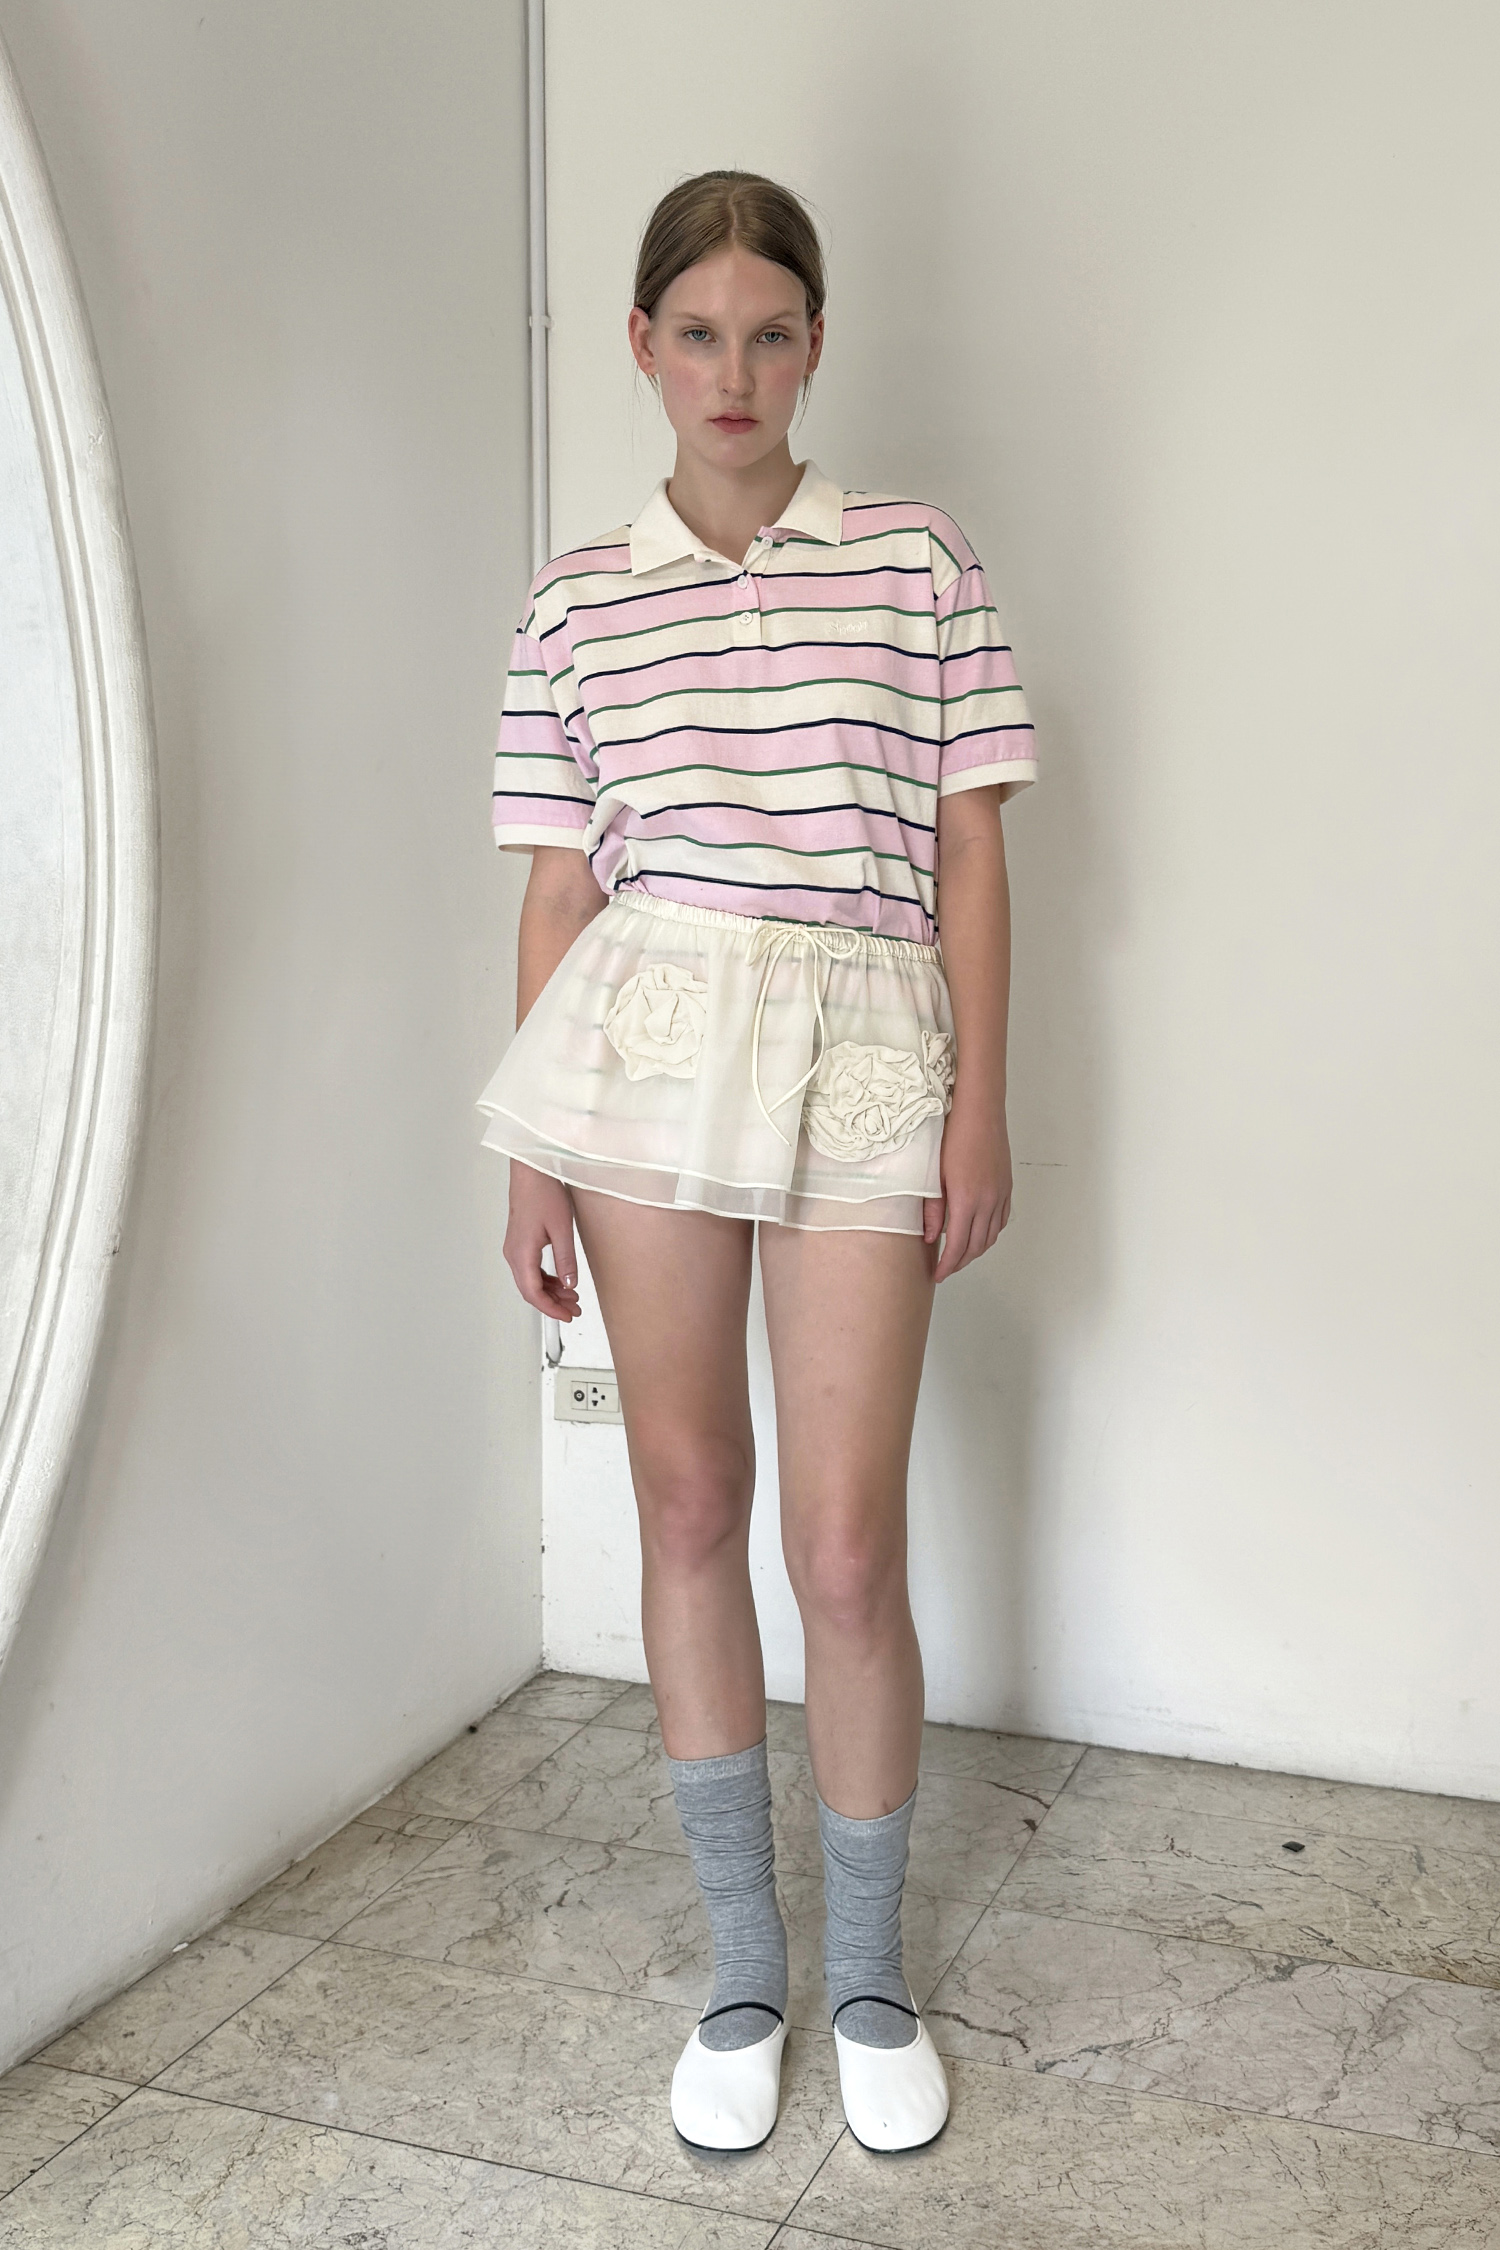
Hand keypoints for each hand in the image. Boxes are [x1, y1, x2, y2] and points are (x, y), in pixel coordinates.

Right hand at [503, 1163, 582, 1319]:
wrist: (531, 1170)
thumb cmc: (543, 1192)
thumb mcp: (562, 1229)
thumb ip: (566, 1260)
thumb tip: (570, 1284)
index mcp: (521, 1253)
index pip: (533, 1293)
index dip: (550, 1309)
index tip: (566, 1316)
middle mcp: (513, 1253)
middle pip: (530, 1290)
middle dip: (552, 1303)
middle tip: (573, 1310)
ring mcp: (514, 1248)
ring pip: (530, 1281)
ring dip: (550, 1291)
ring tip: (572, 1297)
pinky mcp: (520, 1242)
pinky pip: (530, 1269)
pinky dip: (545, 1279)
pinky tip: (561, 1281)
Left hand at [922, 1098, 1012, 1281]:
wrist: (979, 1111)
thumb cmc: (953, 1135)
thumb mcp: (934, 1174)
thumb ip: (933, 1209)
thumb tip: (929, 1237)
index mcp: (966, 1200)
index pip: (957, 1245)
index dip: (947, 1265)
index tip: (938, 1274)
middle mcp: (988, 1201)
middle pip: (976, 1246)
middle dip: (961, 1262)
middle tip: (946, 1269)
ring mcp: (1000, 1194)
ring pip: (991, 1236)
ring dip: (976, 1251)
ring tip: (960, 1255)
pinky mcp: (1006, 1187)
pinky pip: (1001, 1220)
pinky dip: (989, 1234)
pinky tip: (978, 1233)